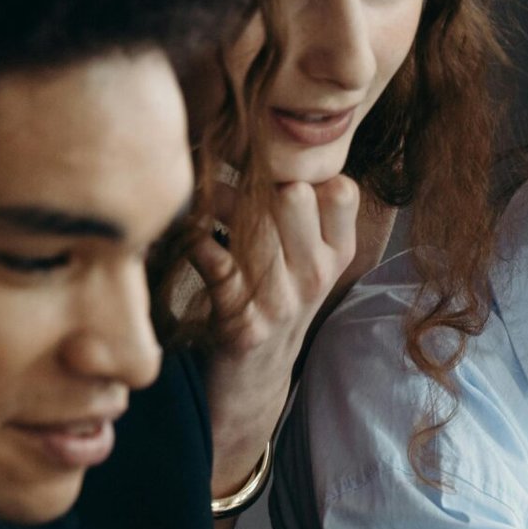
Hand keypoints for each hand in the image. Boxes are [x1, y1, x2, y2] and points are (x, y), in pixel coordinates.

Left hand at [194, 174, 360, 496]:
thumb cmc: (269, 300)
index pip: (341, 189)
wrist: (253, 381)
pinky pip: (214, 262)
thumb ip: (287, 208)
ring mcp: (283, 301)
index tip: (265, 161)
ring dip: (214, 204)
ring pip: (254, 225)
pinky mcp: (244, 323)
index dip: (300, 168)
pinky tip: (186, 238)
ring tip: (197, 200)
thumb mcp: (298, 257)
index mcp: (337, 252)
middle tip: (223, 173)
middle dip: (253, 178)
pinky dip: (193, 241)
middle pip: (294, 196)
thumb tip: (242, 147)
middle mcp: (317, 274)